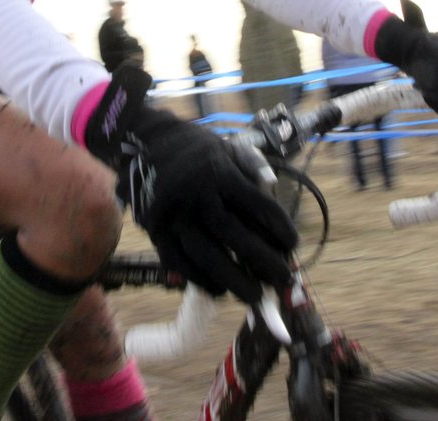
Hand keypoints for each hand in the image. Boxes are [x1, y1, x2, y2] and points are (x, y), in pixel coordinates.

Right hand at [84, 66, 298, 304]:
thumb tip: (272, 188)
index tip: (293, 244)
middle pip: (232, 234)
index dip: (278, 226)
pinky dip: (200, 279)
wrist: (145, 142)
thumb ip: (252, 166)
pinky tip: (220, 289)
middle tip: (282, 280)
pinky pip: (178, 262)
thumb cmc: (195, 149)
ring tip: (255, 296)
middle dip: (262, 261)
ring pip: (205, 254)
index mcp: (218, 170)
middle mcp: (195, 193)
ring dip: (233, 279)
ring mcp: (173, 214)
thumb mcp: (226, 147)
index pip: (256, 203)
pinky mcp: (155, 229)